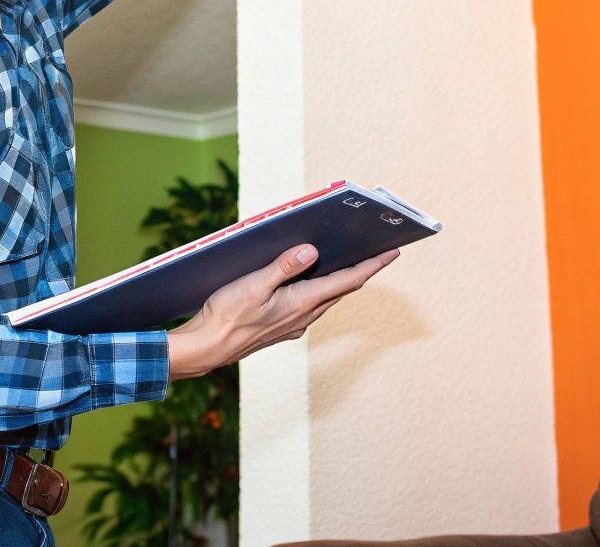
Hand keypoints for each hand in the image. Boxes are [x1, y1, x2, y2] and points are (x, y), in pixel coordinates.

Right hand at [166, 243, 399, 378]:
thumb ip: (284, 267)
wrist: (206, 349)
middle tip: (377, 251)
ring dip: (341, 281)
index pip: (347, 281)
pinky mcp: (281, 327)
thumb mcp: (254, 285)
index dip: (372, 265)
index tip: (392, 252)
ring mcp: (293, 324)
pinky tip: (310, 281)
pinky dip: (320, 290)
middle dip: (361, 270)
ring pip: (326, 299)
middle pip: (342, 290)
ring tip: (350, 261)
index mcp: (301, 303)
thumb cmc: (226, 317)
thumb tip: (312, 250)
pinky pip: (310, 305)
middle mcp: (303, 316)